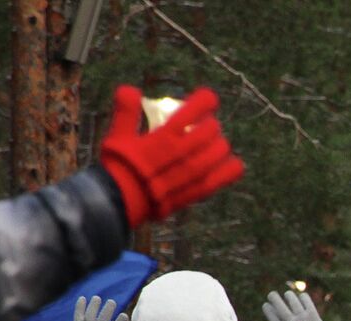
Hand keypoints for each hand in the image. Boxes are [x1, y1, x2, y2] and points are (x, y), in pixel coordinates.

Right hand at [98, 86, 243, 227]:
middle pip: (208, 132)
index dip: (204, 102)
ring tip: (216, 142)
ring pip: (217, 153)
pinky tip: (233, 163)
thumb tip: (129, 89)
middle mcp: (181, 154)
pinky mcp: (195, 191)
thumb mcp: (117, 136)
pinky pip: (220, 179)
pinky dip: (230, 170)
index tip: (208, 98)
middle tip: (207, 124)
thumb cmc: (119, 167)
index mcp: (162, 138)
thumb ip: (125, 112)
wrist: (121, 202)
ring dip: (220, 144)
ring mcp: (191, 174)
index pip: (190, 113)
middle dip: (210, 124)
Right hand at [263, 289, 322, 320]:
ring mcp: (302, 316)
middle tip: (272, 295)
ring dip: (288, 295)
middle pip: (278, 303)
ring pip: (291, 298)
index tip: (267, 305)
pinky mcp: (313, 314)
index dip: (267, 307)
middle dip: (272, 297)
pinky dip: (303, 297)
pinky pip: (306, 299)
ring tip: (288, 295)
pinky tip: (302, 298)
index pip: (270, 313)